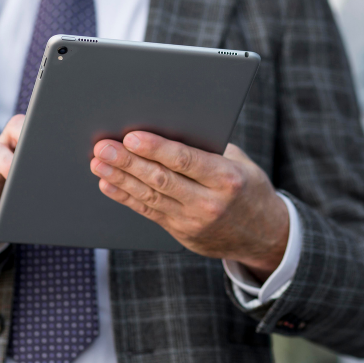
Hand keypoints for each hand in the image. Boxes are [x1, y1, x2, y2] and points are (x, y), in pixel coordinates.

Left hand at [91, 132, 288, 281]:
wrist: (265, 236)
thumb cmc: (248, 188)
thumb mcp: (240, 163)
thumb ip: (208, 148)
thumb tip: (167, 126)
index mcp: (227, 178)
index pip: (185, 160)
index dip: (155, 149)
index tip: (131, 137)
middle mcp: (209, 202)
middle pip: (161, 179)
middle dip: (128, 162)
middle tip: (103, 147)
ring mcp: (193, 221)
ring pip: (149, 197)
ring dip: (120, 179)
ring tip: (99, 163)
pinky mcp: (181, 233)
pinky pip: (148, 212)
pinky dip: (126, 198)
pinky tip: (108, 185)